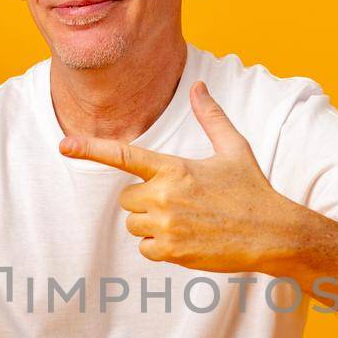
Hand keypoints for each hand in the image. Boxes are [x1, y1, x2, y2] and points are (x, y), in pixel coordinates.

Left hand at [59, 79, 304, 273]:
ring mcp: (166, 226)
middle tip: (180, 202)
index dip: (91, 149)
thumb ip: (211, 117)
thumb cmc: (252, 189)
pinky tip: (186, 240)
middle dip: (145, 200)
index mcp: (174, 167)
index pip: (124, 155)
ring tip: (186, 221)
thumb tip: (198, 85)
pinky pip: (144, 248)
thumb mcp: (234, 148)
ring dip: (151, 224)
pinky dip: (159, 247)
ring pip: (133, 224)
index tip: (65, 145)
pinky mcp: (171, 251)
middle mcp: (165, 196)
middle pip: (126, 199)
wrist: (273, 233)